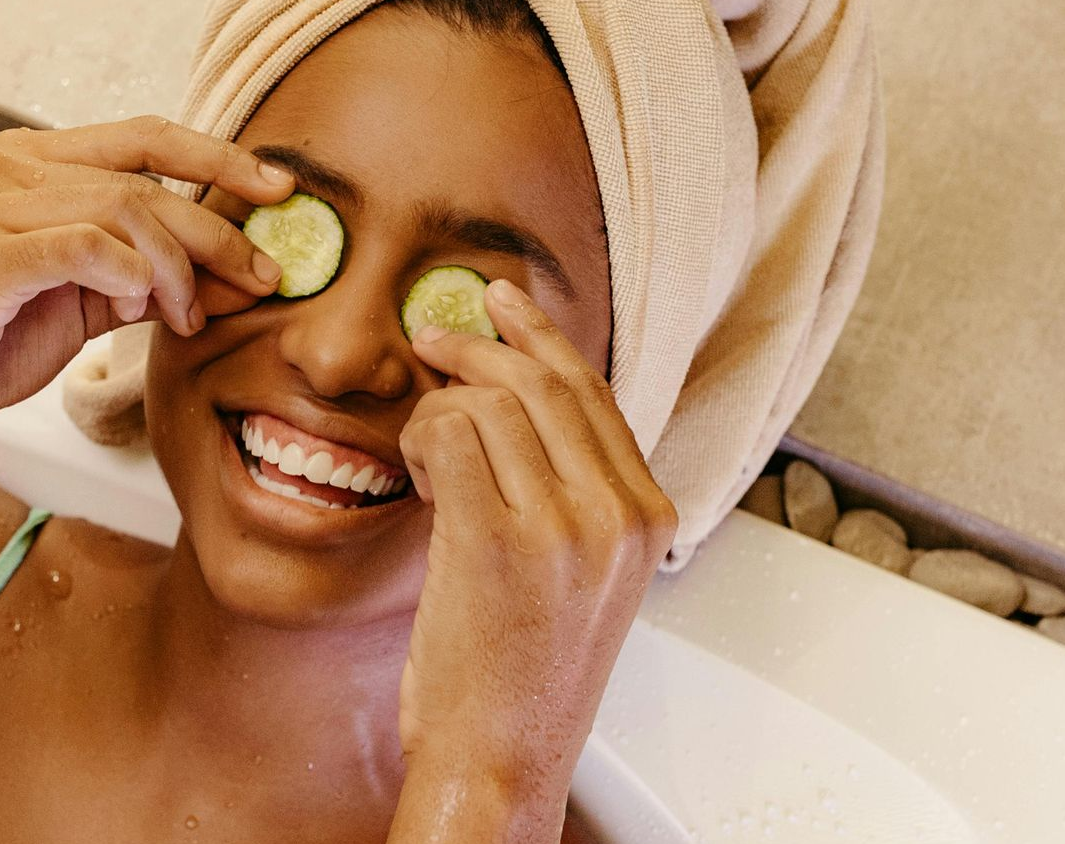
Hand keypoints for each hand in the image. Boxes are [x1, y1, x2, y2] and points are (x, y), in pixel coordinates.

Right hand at [0, 115, 293, 455]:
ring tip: (189, 318)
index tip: (280, 186)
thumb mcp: (78, 302)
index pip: (142, 137)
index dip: (218, 156)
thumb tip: (234, 273)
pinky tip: (139, 307)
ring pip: (125, 209)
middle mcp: (2, 165)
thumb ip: (145, 275)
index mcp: (25, 161)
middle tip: (261, 277)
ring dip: (178, 269)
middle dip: (217, 231)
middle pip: (145, 178)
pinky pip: (84, 247)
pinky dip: (130, 276)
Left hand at [394, 279, 676, 812]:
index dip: (539, 338)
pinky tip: (416, 477)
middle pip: (543, 381)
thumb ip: (570, 489)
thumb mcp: (580, 574)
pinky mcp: (499, 539)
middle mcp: (619, 514)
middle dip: (478, 345)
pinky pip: (449, 435)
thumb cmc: (521, 676)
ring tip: (423, 458)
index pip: (594, 393)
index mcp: (647, 518)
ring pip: (489, 404)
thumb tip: (515, 399)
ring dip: (437, 412)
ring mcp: (565, 525)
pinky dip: (420, 440)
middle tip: (430, 340)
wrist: (499, 760)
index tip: (501, 305)